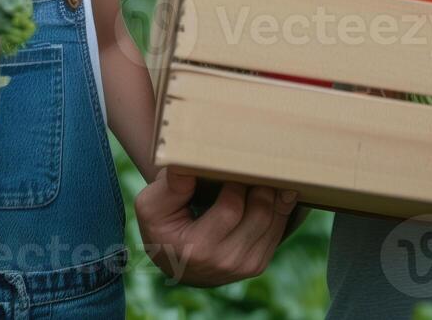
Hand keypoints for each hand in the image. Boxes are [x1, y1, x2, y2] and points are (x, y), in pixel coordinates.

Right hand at [134, 170, 297, 285]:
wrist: (174, 261)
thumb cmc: (163, 226)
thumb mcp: (152, 206)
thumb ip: (170, 186)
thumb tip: (186, 166)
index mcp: (198, 248)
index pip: (231, 208)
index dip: (236, 183)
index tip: (234, 164)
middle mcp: (224, 262)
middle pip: (259, 214)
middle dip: (261, 186)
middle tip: (257, 165)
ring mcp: (244, 267)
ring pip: (274, 221)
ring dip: (274, 195)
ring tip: (267, 174)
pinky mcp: (256, 266)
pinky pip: (278, 230)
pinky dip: (278, 208)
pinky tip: (273, 192)